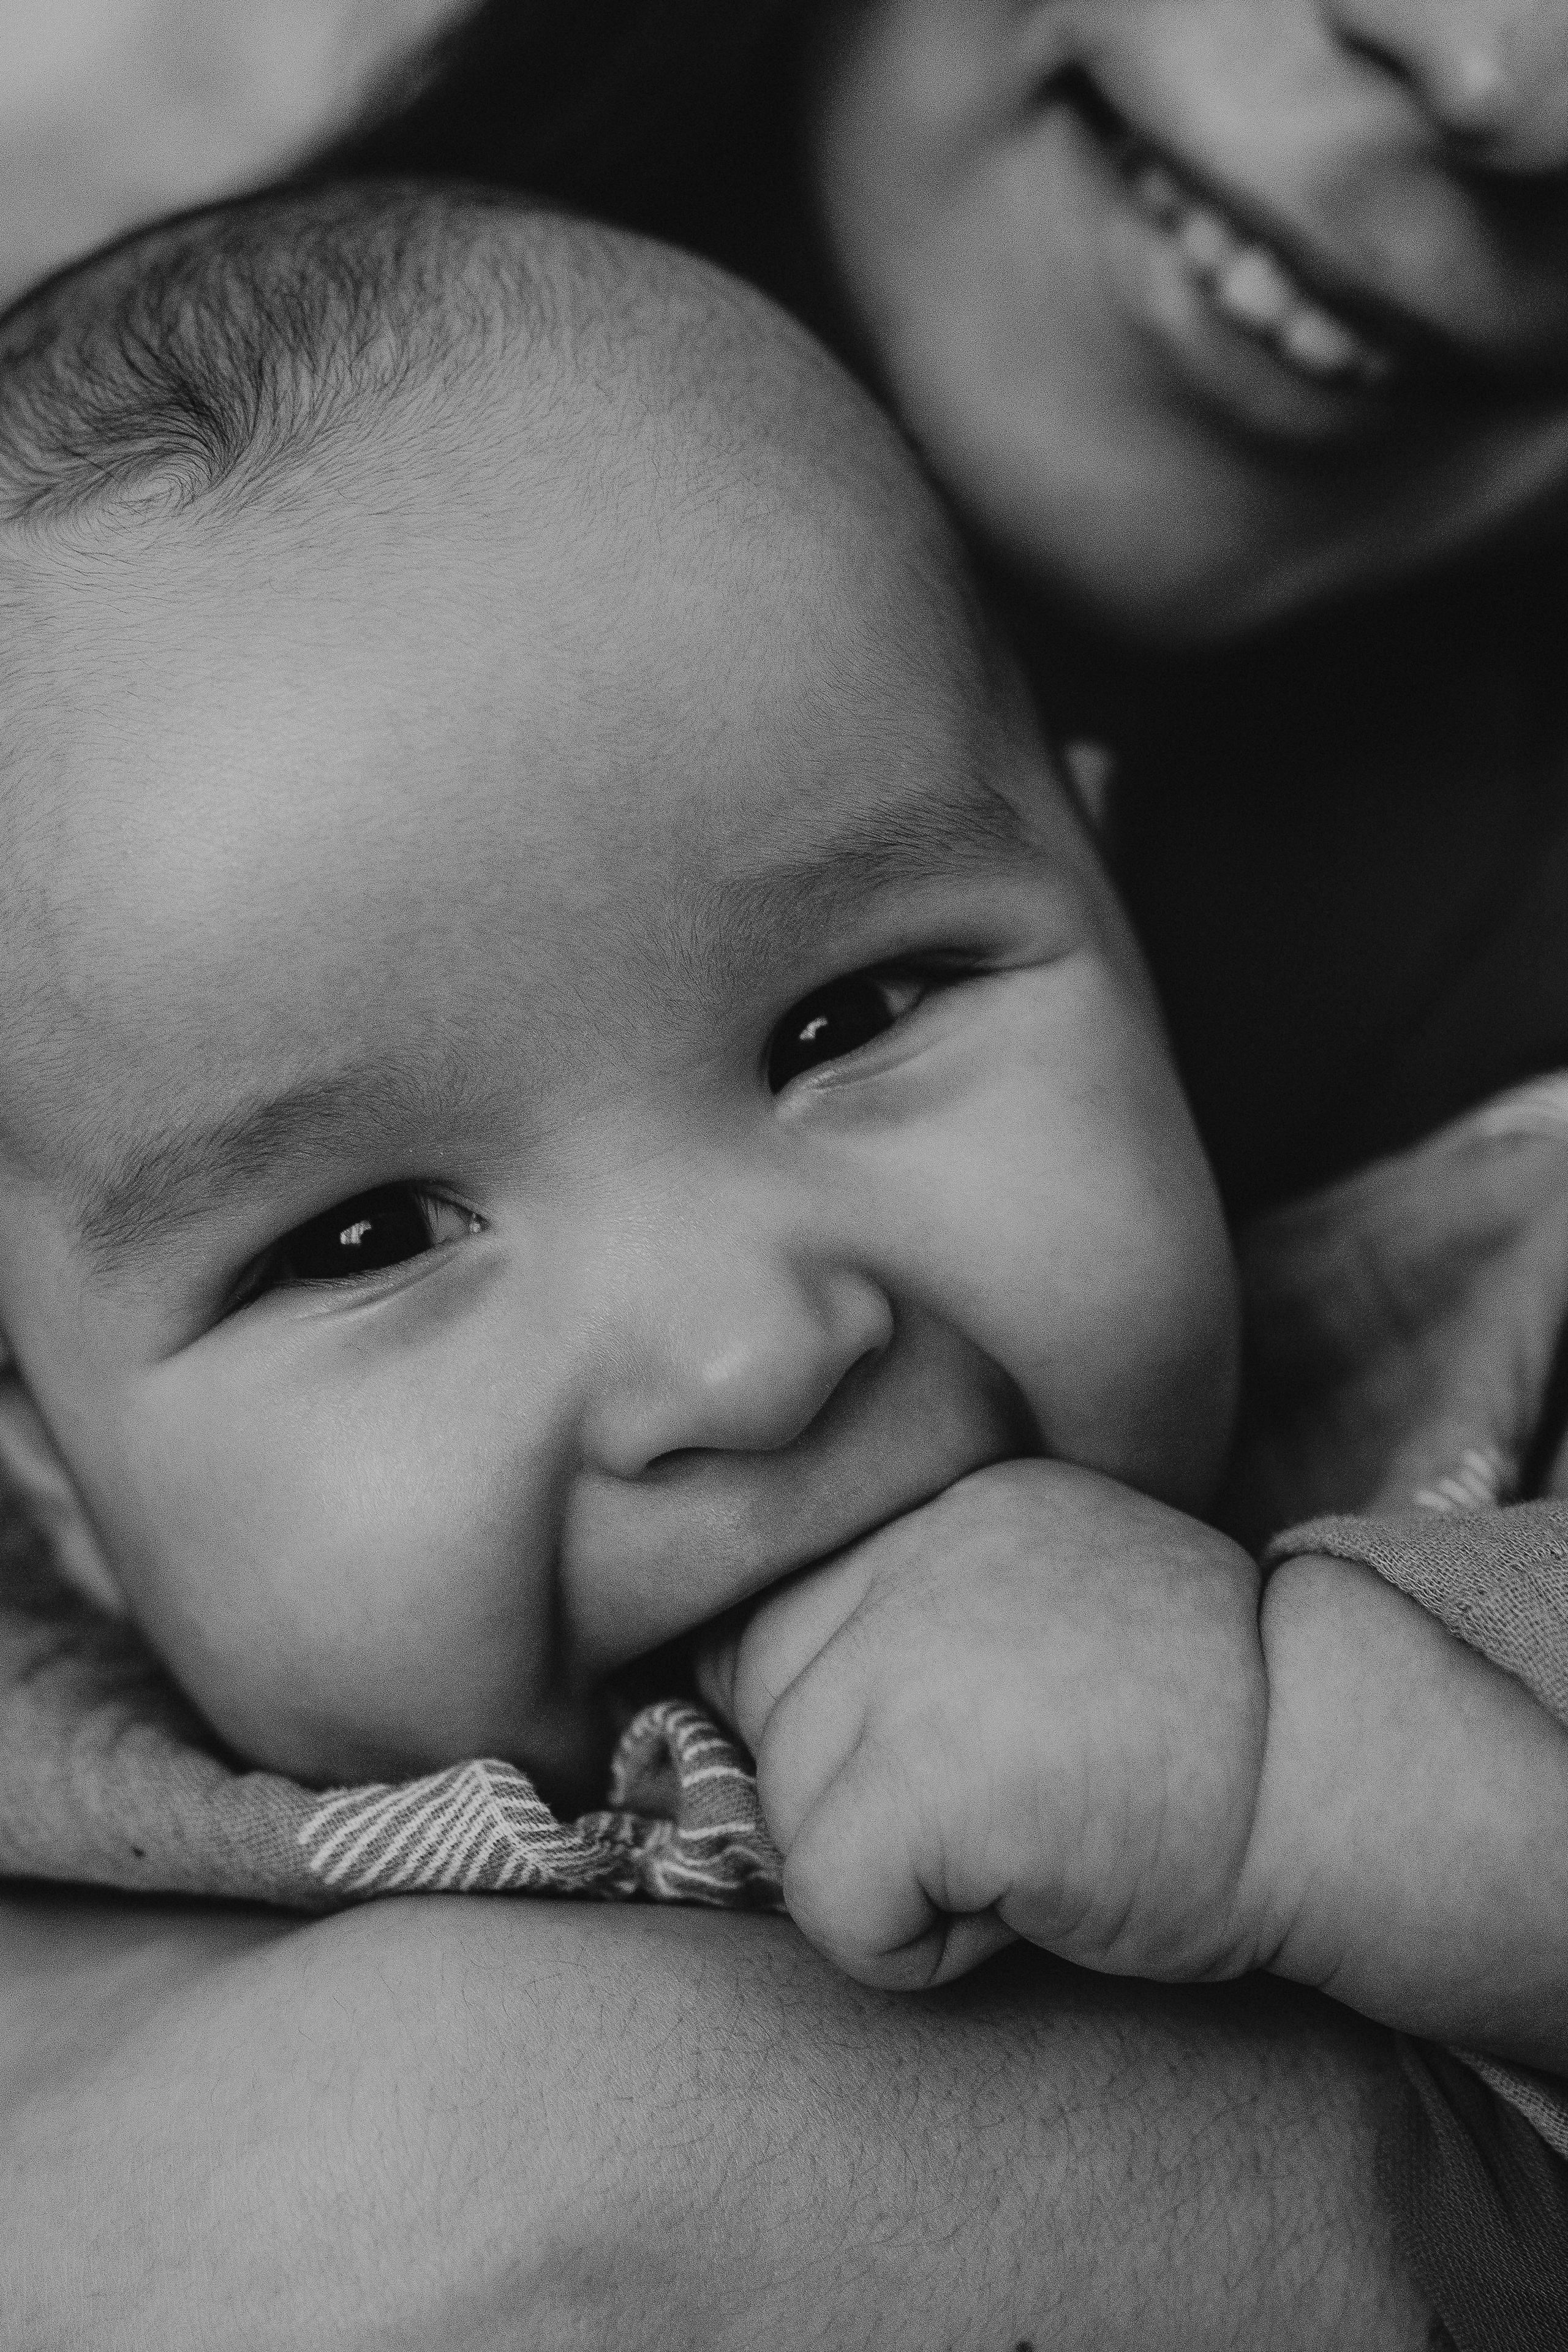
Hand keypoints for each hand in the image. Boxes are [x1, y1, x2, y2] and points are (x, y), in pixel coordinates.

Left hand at [698, 1459, 1268, 1991]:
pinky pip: (827, 1898)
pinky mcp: (924, 1771)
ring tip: (1030, 1850)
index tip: (942, 1759)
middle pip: (760, 1692)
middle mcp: (916, 1548)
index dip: (833, 1714)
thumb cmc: (1212, 1727)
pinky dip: (905, 1947)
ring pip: (785, 1800)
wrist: (1342, 1778)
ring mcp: (912, 1650)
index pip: (780, 1608)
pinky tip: (1022, 1907)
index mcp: (951, 1505)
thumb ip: (922, 1613)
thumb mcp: (1049, 1609)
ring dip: (886, 1867)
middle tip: (999, 1814)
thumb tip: (748, 1678)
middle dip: (844, 1786)